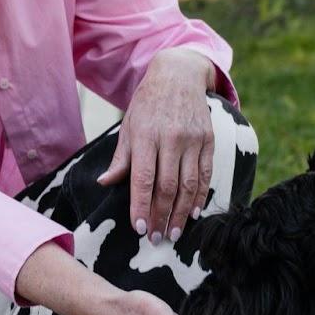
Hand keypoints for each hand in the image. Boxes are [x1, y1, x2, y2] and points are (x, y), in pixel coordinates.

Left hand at [97, 49, 214, 242]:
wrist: (178, 75)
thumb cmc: (148, 104)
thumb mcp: (128, 125)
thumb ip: (121, 158)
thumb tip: (105, 183)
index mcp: (146, 135)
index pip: (143, 178)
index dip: (142, 206)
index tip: (140, 228)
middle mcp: (171, 138)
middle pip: (167, 186)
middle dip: (161, 216)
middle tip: (157, 239)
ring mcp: (193, 139)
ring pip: (189, 184)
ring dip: (181, 212)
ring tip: (174, 233)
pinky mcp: (209, 140)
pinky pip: (206, 174)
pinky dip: (200, 196)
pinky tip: (194, 212)